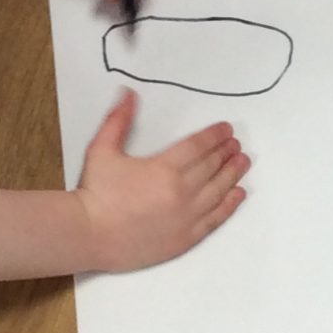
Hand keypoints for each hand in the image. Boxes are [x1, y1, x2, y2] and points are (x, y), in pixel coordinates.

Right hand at [74, 89, 249, 268]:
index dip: (214, 136)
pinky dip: (230, 205)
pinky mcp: (186, 237)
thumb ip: (118, 121)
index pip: (198, 146)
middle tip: (236, 144)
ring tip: (243, 162)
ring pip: (219, 191)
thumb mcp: (102, 150)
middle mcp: (182, 192)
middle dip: (226, 152)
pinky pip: (216, 219)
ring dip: (233, 174)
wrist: (90, 235)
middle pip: (212, 166)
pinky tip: (238, 194)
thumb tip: (129, 94)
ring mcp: (187, 217)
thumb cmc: (95, 193)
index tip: (226, 130)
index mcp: (165, 168)